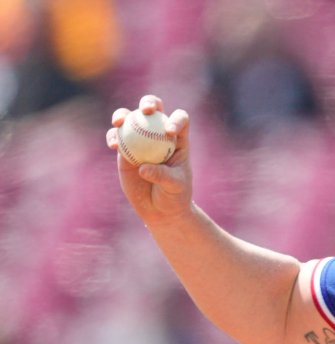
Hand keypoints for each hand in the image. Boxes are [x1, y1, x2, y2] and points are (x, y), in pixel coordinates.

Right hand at [106, 94, 192, 224]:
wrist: (160, 209)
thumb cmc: (174, 195)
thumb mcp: (174, 186)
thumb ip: (162, 175)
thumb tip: (142, 167)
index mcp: (178, 139)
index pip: (180, 119)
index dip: (176, 119)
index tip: (169, 132)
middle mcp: (158, 134)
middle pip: (155, 109)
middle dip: (149, 103)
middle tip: (146, 111)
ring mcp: (140, 140)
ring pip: (130, 118)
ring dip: (123, 115)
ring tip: (119, 123)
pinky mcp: (124, 150)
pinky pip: (116, 138)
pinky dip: (113, 137)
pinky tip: (113, 145)